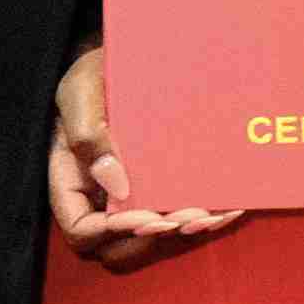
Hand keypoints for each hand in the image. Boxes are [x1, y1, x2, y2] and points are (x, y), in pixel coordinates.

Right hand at [44, 48, 239, 266]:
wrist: (136, 56)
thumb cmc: (98, 73)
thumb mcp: (81, 91)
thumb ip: (87, 135)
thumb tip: (117, 186)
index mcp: (73, 180)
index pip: (80, 229)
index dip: (110, 233)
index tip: (144, 217)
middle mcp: (102, 197)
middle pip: (119, 246)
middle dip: (154, 238)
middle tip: (187, 216)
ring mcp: (135, 196)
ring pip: (156, 239)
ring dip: (185, 233)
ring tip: (213, 214)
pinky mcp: (167, 187)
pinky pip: (184, 218)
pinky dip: (208, 218)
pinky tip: (230, 206)